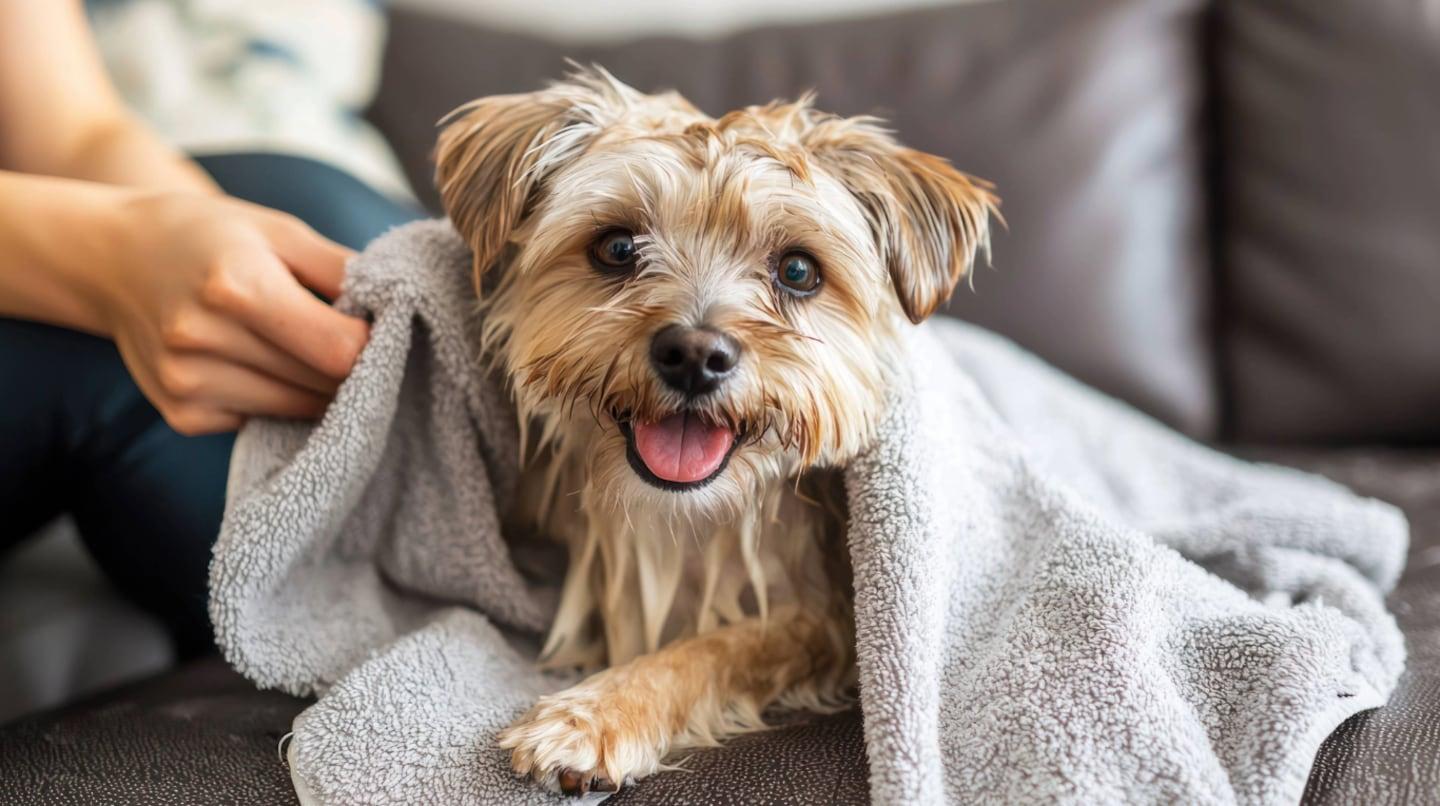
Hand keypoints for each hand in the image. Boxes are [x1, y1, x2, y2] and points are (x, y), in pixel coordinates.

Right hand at [96, 190, 368, 434]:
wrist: (111, 258)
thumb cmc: (209, 236)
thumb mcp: (279, 231)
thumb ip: (344, 271)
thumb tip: (402, 309)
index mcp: (237, 285)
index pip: (339, 350)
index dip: (371, 344)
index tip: (374, 326)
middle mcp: (204, 339)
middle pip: (323, 385)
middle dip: (351, 368)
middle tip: (348, 340)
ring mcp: (188, 383)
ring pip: (300, 410)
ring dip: (317, 387)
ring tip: (300, 347)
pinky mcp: (182, 414)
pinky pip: (263, 420)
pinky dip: (276, 398)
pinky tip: (256, 362)